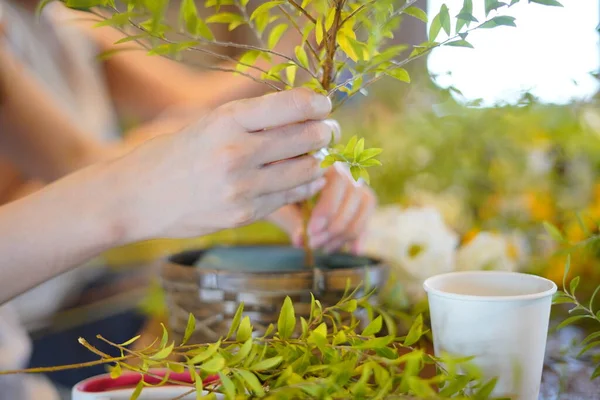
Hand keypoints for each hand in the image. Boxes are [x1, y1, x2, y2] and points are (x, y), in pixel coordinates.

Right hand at [111, 88, 339, 240]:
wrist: (140, 197)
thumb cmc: (179, 153)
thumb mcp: (211, 123)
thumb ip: (254, 118)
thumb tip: (305, 110)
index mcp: (227, 121)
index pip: (290, 105)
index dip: (317, 103)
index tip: (324, 104)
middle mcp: (236, 152)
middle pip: (305, 137)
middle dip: (324, 131)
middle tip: (328, 130)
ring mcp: (241, 188)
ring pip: (305, 169)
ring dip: (318, 159)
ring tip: (316, 153)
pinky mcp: (244, 214)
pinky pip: (291, 196)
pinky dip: (305, 184)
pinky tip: (307, 177)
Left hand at [267, 163, 375, 253]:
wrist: (276, 186)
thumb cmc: (274, 190)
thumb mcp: (276, 201)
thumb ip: (289, 218)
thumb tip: (300, 240)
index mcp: (321, 160)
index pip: (337, 180)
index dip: (328, 207)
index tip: (311, 230)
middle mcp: (342, 166)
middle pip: (354, 194)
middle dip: (335, 225)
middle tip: (313, 244)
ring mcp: (354, 181)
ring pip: (364, 204)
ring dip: (346, 232)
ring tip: (324, 248)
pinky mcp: (359, 198)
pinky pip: (367, 214)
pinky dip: (361, 234)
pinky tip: (353, 251)